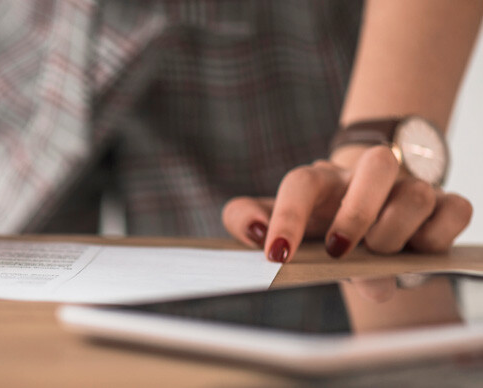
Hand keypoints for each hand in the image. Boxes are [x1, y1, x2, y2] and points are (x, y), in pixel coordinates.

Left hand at [222, 145, 471, 262]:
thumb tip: (255, 231)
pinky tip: (416, 252)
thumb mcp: (276, 222)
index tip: (276, 255)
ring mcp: (409, 188)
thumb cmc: (317, 222)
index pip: (301, 184)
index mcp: (322, 180)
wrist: (367, 219)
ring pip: (416, 194)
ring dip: (395, 233)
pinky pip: (455, 210)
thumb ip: (246, 218)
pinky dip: (436, 237)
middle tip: (339, 251)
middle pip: (378, 164)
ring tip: (378, 255)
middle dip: (358, 213)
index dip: (286, 217)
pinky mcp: (445, 205)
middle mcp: (367, 177)